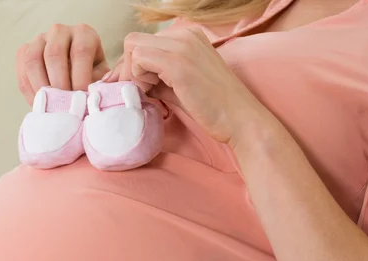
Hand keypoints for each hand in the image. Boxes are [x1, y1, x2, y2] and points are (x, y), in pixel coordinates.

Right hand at [16, 24, 109, 104]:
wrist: (74, 73)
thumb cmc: (90, 76)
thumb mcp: (101, 77)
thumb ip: (99, 84)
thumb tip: (93, 95)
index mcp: (83, 33)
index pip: (80, 51)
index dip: (80, 76)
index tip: (82, 98)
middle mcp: (60, 31)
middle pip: (54, 53)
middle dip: (59, 83)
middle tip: (64, 104)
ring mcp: (39, 39)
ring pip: (33, 59)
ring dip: (40, 86)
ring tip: (49, 106)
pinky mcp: (25, 50)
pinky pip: (22, 68)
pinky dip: (29, 89)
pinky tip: (38, 103)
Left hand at [107, 29, 272, 145]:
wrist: (240, 119)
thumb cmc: (213, 107)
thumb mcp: (181, 86)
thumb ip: (158, 78)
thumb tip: (132, 80)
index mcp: (188, 36)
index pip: (144, 42)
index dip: (133, 66)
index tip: (138, 87)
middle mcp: (185, 34)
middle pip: (134, 41)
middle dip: (128, 69)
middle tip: (141, 91)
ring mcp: (182, 46)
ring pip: (133, 47)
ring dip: (132, 74)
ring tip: (149, 93)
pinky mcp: (178, 63)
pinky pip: (139, 59)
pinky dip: (137, 78)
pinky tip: (152, 93)